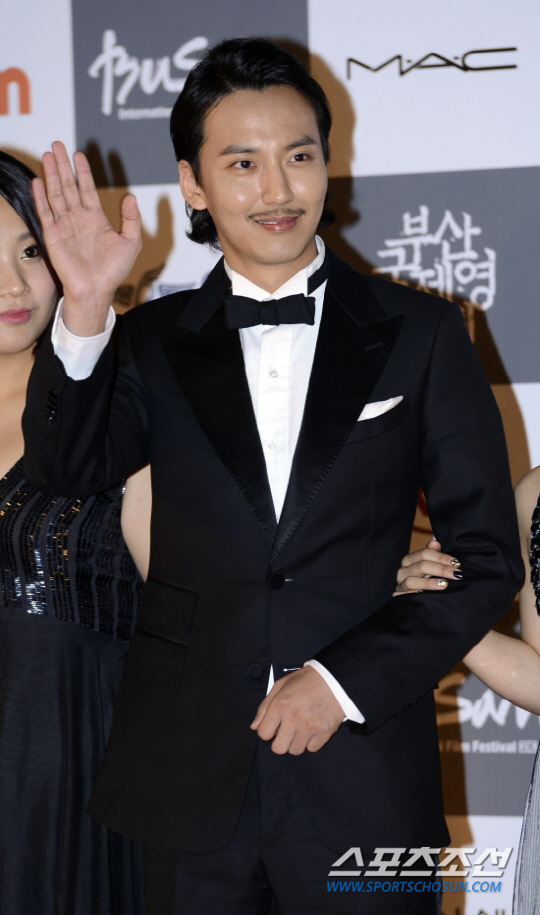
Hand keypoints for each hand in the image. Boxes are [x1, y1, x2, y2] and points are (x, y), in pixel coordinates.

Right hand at [33, 141, 140, 334]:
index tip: (79, 155)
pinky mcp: (52, 235)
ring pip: (56, 194)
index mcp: (95, 219)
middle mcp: (78, 219)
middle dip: (63, 165)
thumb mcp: (131, 243)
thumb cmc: (113, 272)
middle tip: (58, 145)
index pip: (87, 189)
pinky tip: (38, 181)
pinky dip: (40, 196)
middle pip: (68, 186)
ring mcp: (64, 226)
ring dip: (51, 174)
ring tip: (48, 155)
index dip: (83, 172)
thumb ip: (131, 219)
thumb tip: (129, 196)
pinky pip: (45, 212)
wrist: (95, 291)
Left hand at [250, 666, 343, 754]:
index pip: (263, 734)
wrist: (335, 678)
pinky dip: (311, 742)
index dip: (267, 731)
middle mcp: (294, 718)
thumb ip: (265, 706)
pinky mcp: (325, 732)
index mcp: (280, 705)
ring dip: (296, 742)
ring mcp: (310, 727)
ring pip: (295, 750)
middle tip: (286, 732)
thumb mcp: (281, 685)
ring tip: (301, 729)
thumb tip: (254, 726)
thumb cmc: (306, 680)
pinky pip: (312, 748)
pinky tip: (313, 729)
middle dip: (280, 742)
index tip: (274, 726)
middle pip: (278, 749)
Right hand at [394, 539, 461, 593]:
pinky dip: (415, 594)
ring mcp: (399, 584)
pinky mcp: (397, 597)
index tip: (456, 563)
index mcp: (409, 560)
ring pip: (411, 581)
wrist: (411, 602)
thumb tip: (435, 543)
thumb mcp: (429, 567)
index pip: (425, 554)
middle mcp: (402, 571)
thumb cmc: (422, 580)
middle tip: (456, 574)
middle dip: (441, 569)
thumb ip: (432, 555)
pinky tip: (426, 594)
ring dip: (429, 583)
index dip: (442, 557)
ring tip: (444, 584)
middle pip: (421, 566)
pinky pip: (404, 596)